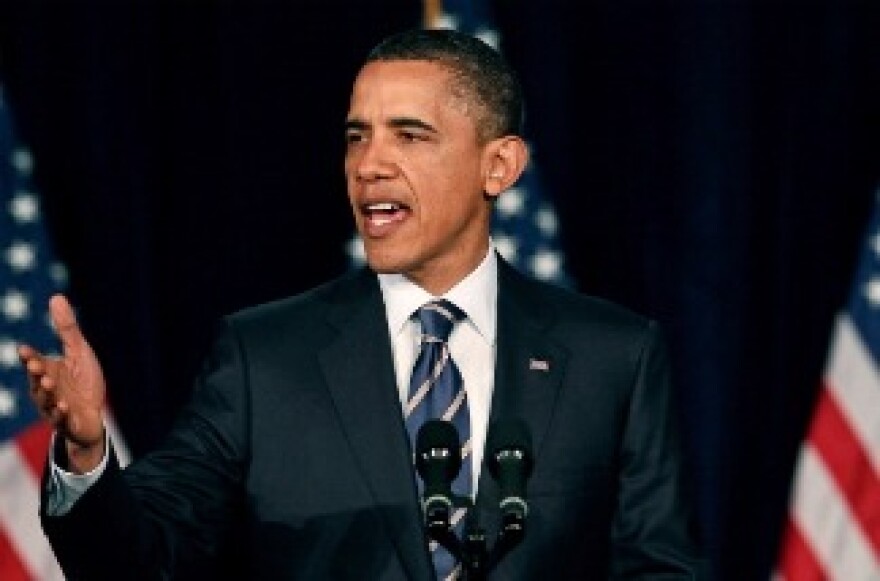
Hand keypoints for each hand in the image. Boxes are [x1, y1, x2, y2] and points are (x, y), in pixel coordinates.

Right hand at [19, 294, 106, 472]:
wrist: (92, 415)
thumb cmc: (83, 381)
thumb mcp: (78, 351)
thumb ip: (67, 328)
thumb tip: (56, 297)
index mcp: (47, 370)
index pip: (34, 361)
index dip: (29, 357)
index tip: (24, 350)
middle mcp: (46, 389)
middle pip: (37, 380)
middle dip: (36, 374)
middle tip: (36, 366)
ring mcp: (54, 406)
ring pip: (45, 400)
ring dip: (46, 393)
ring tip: (50, 384)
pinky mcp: (65, 421)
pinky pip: (60, 418)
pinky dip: (60, 413)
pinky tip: (63, 406)